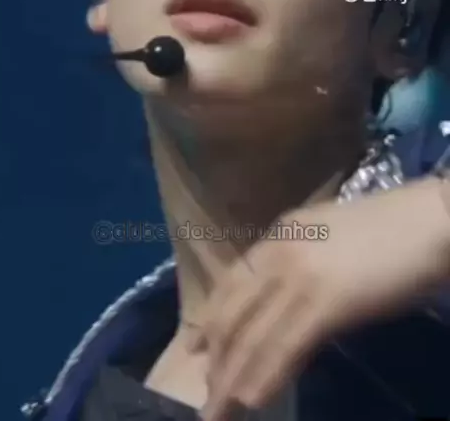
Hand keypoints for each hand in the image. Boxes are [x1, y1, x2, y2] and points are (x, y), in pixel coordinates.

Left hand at [195, 177, 449, 420]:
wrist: (427, 222)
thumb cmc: (391, 230)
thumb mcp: (331, 239)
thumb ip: (303, 263)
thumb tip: (288, 302)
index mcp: (282, 232)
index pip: (233, 281)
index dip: (212, 319)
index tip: (197, 347)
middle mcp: (279, 251)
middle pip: (234, 312)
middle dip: (217, 359)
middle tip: (205, 394)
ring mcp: (298, 276)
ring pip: (252, 335)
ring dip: (232, 380)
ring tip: (218, 413)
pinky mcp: (323, 302)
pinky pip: (283, 347)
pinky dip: (264, 376)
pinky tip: (251, 400)